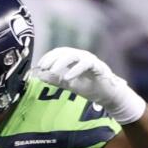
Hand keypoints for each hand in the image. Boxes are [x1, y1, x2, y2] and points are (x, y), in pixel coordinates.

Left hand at [32, 47, 146, 124]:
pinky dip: (75, 70)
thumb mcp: (69, 84)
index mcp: (74, 58)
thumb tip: (40, 76)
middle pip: (65, 52)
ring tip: (52, 72)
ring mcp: (90, 60)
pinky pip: (86, 64)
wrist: (108, 96)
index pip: (59, 52)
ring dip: (61, 62)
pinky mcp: (98, 66)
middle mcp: (82, 56)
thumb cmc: (90, 88)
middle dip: (52, 58)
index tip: (39, 66)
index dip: (48, 57)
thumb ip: (56, 80)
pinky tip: (67, 77)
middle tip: (43, 68)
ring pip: (74, 55)